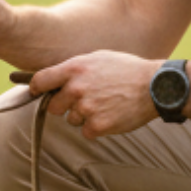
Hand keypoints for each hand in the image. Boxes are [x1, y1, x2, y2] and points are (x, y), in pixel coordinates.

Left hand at [30, 51, 161, 138]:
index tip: (36, 92)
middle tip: (84, 100)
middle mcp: (76, 88)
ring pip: (72, 120)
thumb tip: (54, 77)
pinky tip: (111, 115)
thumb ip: (75, 68)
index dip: (36, 88)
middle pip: (53, 106)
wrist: (155, 86)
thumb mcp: (98, 58)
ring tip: (105, 104)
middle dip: (64, 106)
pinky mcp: (98, 126)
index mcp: (74, 68)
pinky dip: (96, 127)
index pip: (40, 81)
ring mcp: (86, 108)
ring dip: (84, 116)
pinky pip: (86, 132)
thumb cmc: (127, 70)